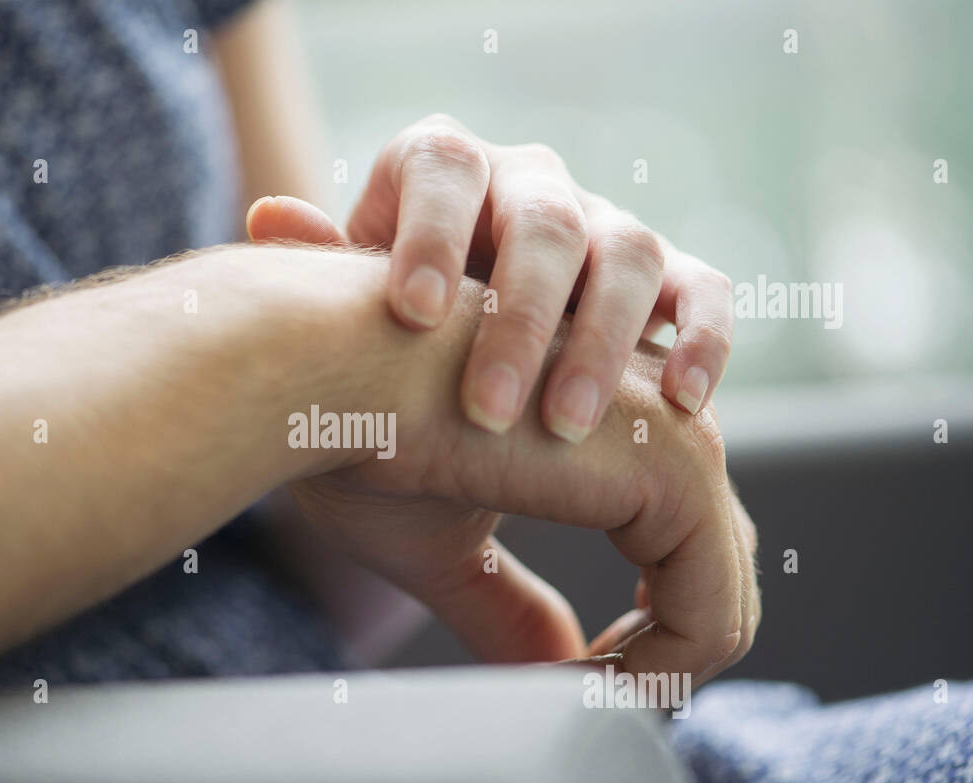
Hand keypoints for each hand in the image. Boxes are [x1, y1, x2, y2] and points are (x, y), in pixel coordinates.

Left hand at [246, 113, 734, 445]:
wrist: (449, 384)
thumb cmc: (385, 353)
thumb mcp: (348, 319)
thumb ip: (323, 270)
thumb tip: (269, 213)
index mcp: (444, 179)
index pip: (442, 166)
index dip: (430, 229)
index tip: (412, 314)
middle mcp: (530, 189)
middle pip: (543, 221)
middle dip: (520, 317)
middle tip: (488, 410)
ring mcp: (602, 229)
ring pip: (627, 252)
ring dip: (601, 341)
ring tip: (565, 427)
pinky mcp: (666, 279)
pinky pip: (703, 290)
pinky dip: (702, 338)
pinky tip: (686, 403)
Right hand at [290, 248, 757, 681]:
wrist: (328, 376)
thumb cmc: (365, 439)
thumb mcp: (445, 549)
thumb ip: (510, 607)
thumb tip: (558, 671)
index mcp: (619, 427)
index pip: (682, 557)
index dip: (637, 644)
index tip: (555, 684)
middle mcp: (667, 422)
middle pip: (713, 584)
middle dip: (652, 666)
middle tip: (568, 704)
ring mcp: (682, 442)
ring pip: (722, 612)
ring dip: (648, 682)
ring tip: (563, 699)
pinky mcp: (675, 471)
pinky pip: (709, 618)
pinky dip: (650, 678)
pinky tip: (568, 685)